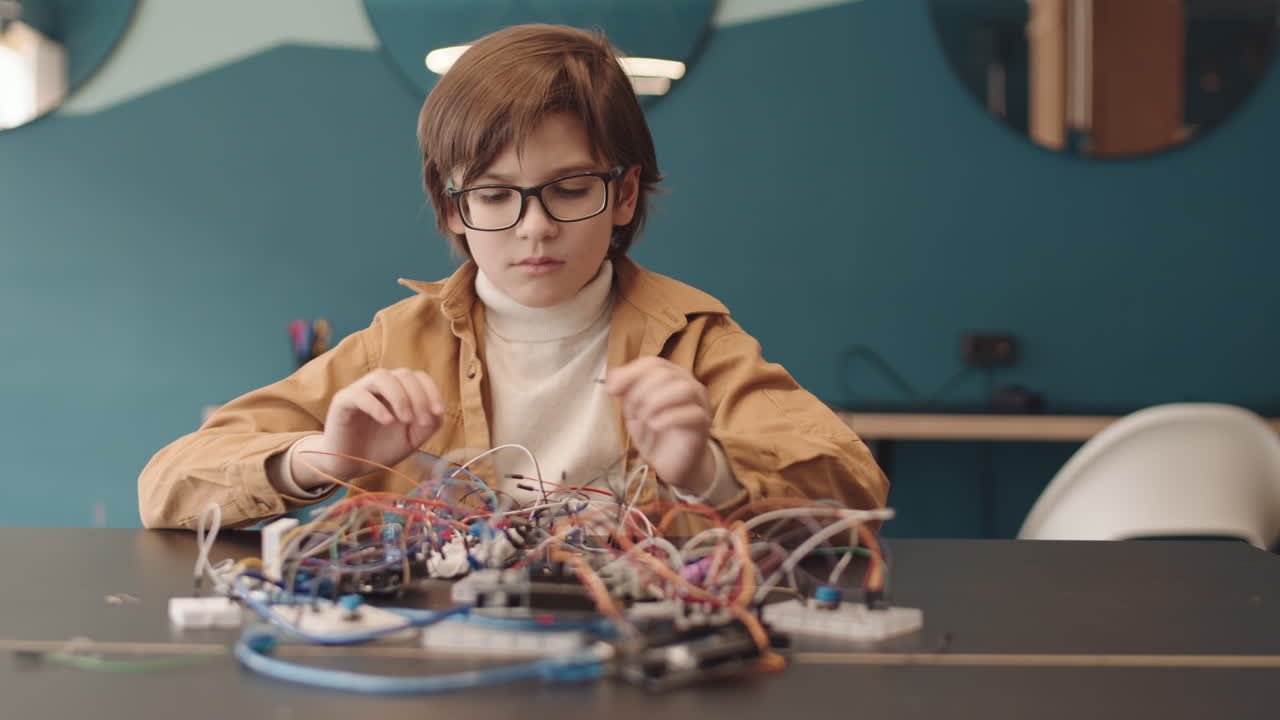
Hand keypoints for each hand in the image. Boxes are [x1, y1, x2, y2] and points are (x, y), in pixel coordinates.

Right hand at [294, 369, 443, 487]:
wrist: (351, 466)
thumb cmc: (382, 448)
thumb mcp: (412, 438)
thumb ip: (428, 424)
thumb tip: (438, 412)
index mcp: (398, 390)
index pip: (418, 377)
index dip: (431, 391)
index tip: (438, 412)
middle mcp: (380, 385)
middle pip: (404, 374)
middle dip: (418, 397)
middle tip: (421, 422)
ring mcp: (360, 390)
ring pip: (382, 377)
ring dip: (400, 397)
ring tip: (405, 420)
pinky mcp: (342, 401)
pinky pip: (359, 394)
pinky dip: (377, 406)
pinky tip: (387, 422)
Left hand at [605, 357, 714, 494]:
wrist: (673, 462)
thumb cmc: (655, 433)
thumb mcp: (634, 410)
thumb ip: (625, 392)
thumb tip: (613, 378)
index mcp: (671, 377)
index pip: (653, 363)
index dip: (630, 373)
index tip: (612, 391)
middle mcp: (688, 384)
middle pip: (666, 373)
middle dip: (641, 391)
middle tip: (631, 413)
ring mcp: (699, 403)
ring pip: (684, 388)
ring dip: (657, 401)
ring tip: (644, 418)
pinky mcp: (703, 424)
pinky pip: (693, 413)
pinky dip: (670, 417)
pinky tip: (655, 425)